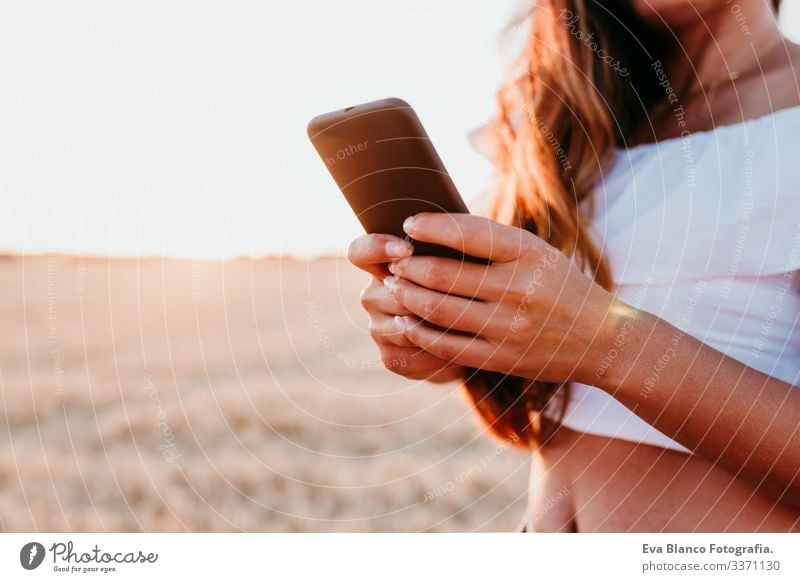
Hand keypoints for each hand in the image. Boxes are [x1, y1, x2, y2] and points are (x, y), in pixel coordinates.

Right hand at [347, 233, 465, 381]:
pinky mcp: (390, 357)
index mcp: (383, 265)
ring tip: (468, 322)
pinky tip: (461, 346)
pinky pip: (410, 357)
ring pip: (400, 328)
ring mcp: (378, 328)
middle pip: (386, 293)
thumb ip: (446, 248)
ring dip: (433, 327)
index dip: (377, 248)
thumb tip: (448, 231)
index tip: (406, 249)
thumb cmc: (466, 283)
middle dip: (422, 295)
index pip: (360, 252)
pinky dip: (438, 354)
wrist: (472, 331)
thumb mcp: (459, 259)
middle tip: (458, 295)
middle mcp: (374, 296)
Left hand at [383, 213, 619, 384]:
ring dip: (406, 296)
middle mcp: (518, 288)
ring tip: (392, 286)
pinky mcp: (501, 359)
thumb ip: (492, 243)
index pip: (467, 233)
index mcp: (528, 253)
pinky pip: (447, 345)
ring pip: (438, 310)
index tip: (408, 224)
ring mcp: (509, 327)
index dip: (430, 227)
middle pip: (443, 274)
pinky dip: (419, 332)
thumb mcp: (537, 253)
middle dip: (408, 266)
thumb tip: (433, 230)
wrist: (602, 340)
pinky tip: (405, 321)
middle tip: (392, 261)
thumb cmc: (560, 286)